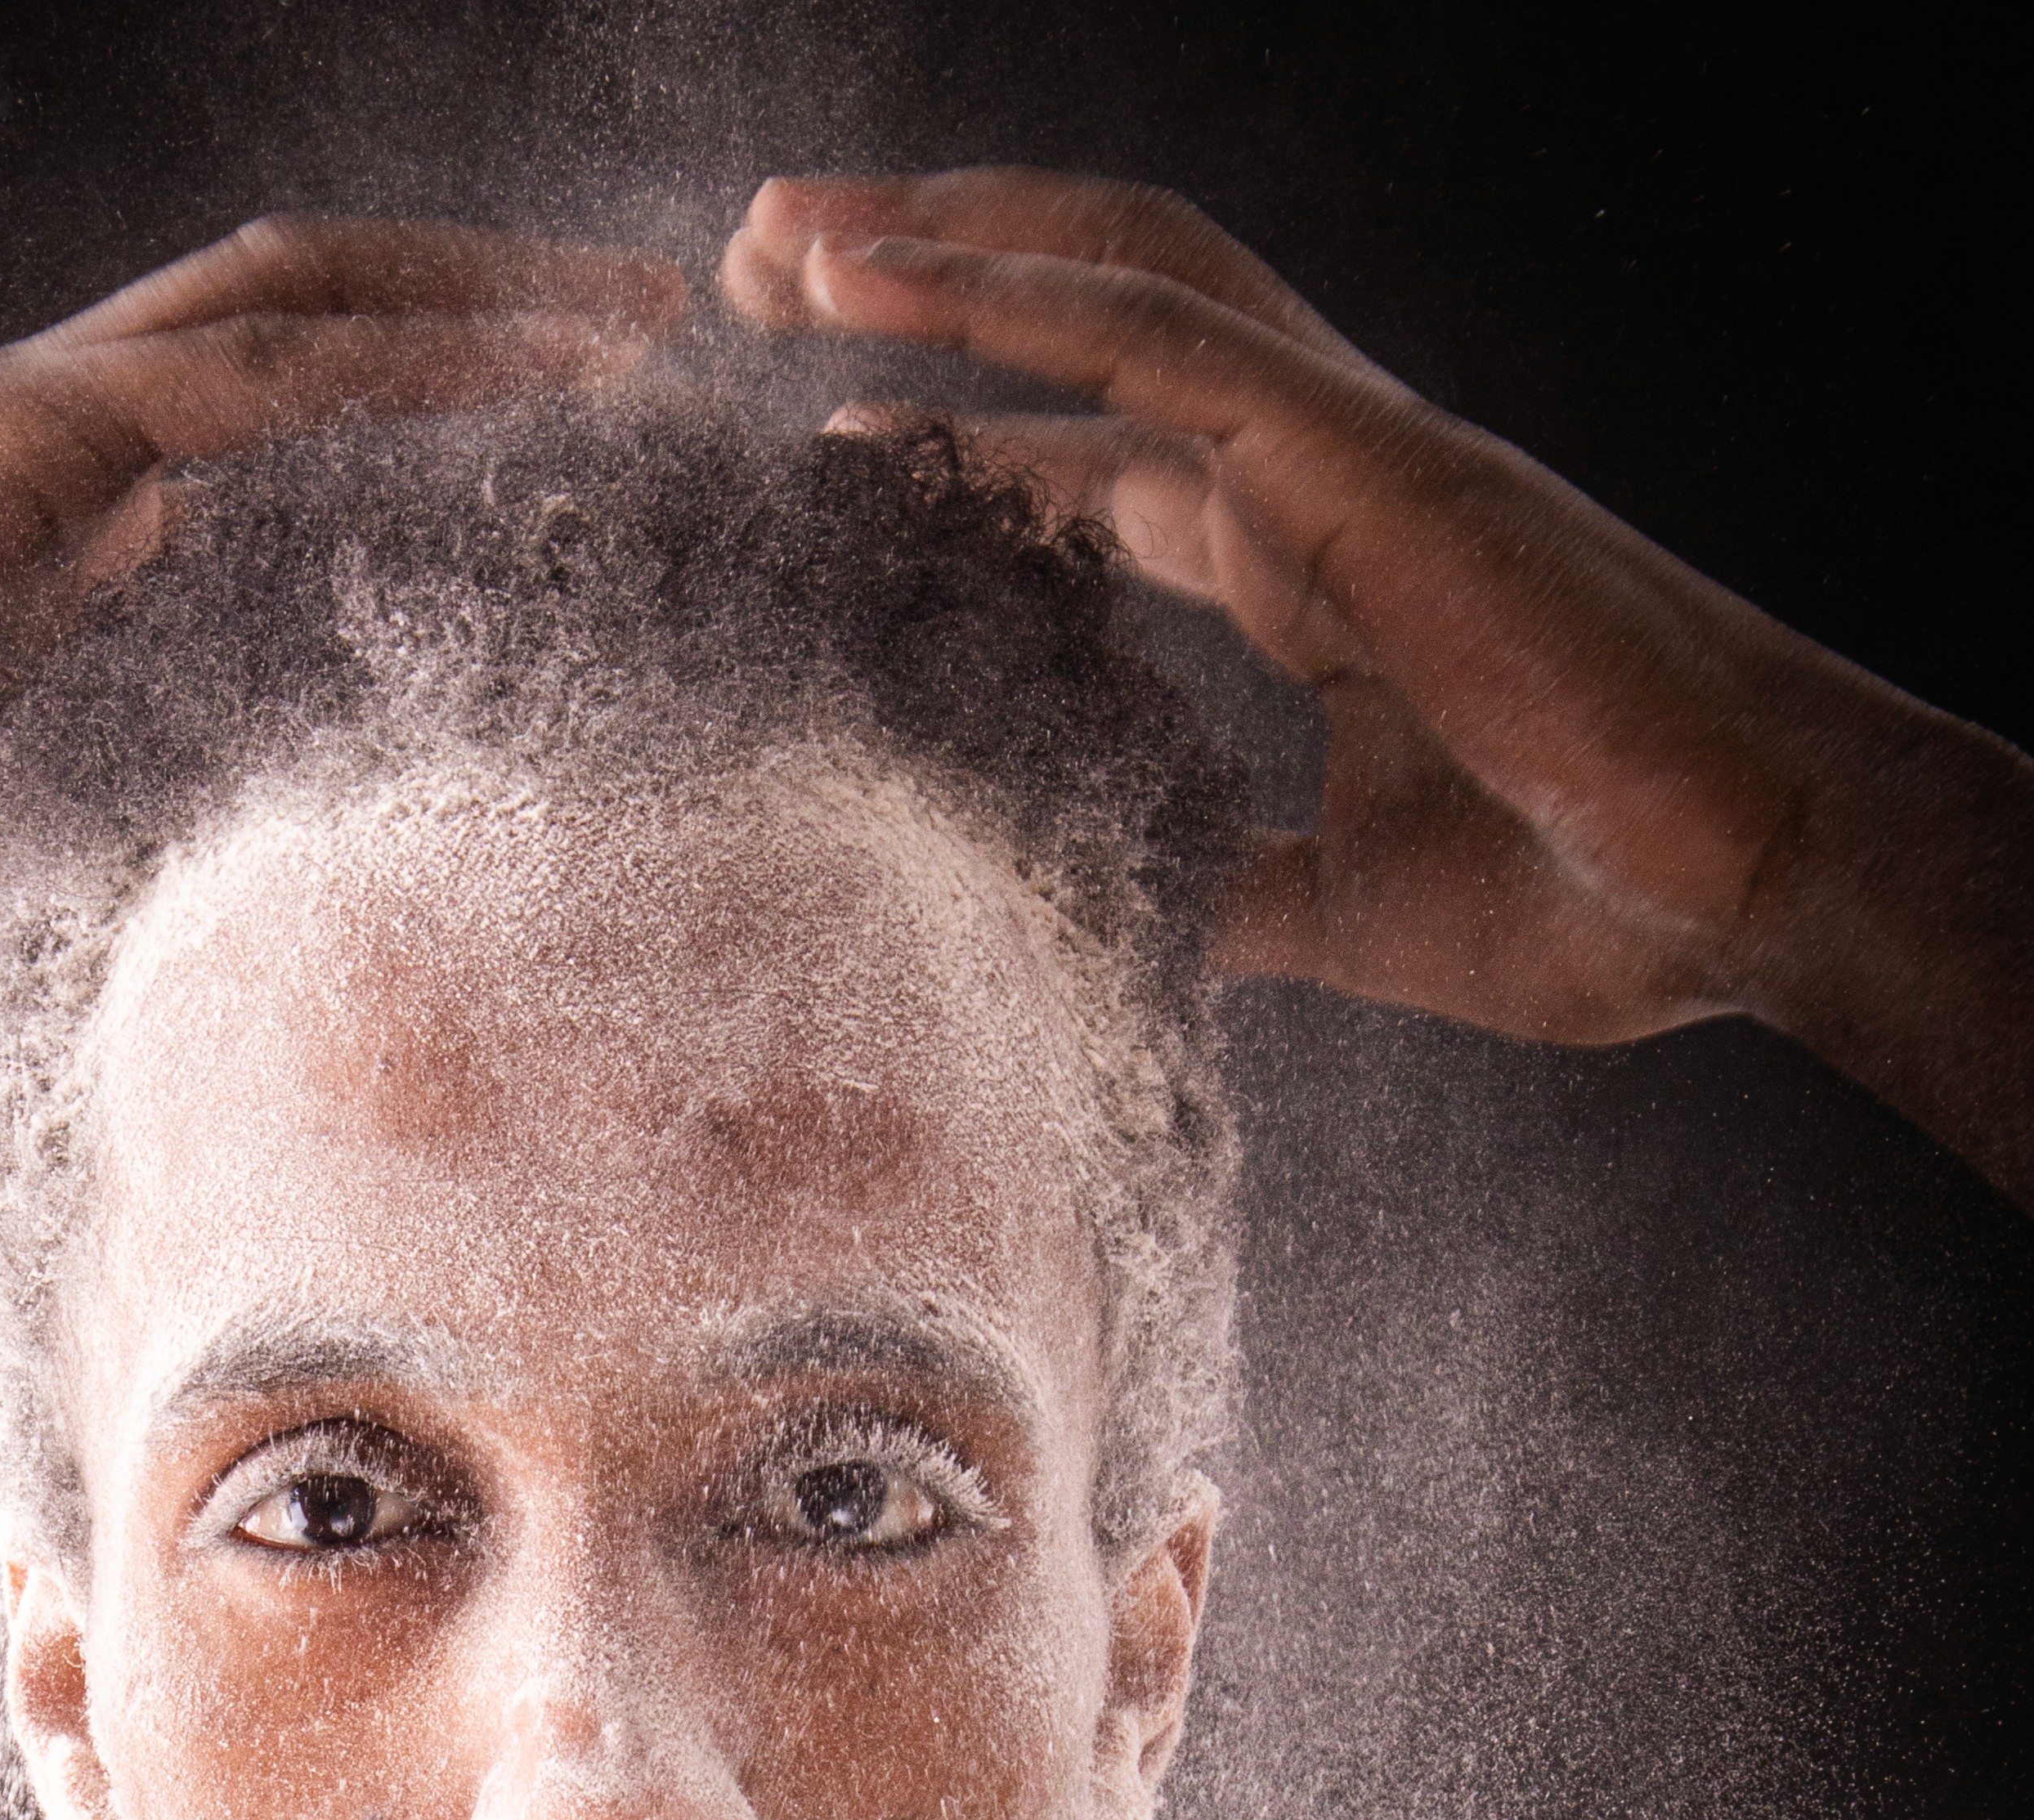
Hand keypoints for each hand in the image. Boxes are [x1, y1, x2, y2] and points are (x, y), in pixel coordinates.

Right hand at [0, 215, 681, 986]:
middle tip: (644, 326)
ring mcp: (32, 426)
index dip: (408, 401)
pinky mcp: (16, 446)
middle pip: (307, 314)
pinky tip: (530, 367)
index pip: (264, 418)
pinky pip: (252, 373)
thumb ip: (83, 817)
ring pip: (303, 302)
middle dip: (481, 304)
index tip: (550, 440)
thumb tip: (199, 869)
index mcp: (45, 519)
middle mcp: (54, 438)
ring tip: (637, 313)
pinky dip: (405, 356)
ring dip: (479, 297)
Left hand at [722, 171, 2019, 1080]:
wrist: (1732, 888)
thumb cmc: (1586, 899)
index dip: (969, 435)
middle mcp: (1319, 471)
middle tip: (760, 265)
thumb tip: (1102, 914)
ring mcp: (1344, 448)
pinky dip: (1012, 295)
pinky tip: (875, 279)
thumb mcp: (1340, 911)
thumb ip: (1219, 886)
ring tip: (782, 231)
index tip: (836, 449)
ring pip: (1115, 269)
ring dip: (944, 236)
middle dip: (929, 270)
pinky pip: (1163, 334)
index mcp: (1316, 562)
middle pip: (1093, 308)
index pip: (1110, 456)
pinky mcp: (1365, 457)